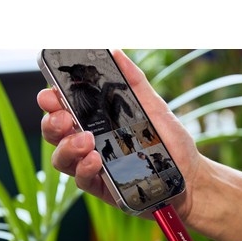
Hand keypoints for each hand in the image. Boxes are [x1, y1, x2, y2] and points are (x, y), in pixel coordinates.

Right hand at [38, 49, 204, 222]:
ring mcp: (93, 166)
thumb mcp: (154, 107)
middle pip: (54, 132)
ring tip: (86, 140)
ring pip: (61, 158)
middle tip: (65, 118)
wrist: (190, 177)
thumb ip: (134, 82)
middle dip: (52, 122)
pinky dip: (84, 168)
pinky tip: (96, 159)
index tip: (51, 94)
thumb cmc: (170, 142)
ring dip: (67, 146)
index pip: (64, 108)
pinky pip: (81, 179)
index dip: (51, 99)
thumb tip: (116, 53)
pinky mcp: (101, 187)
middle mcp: (89, 142)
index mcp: (97, 120)